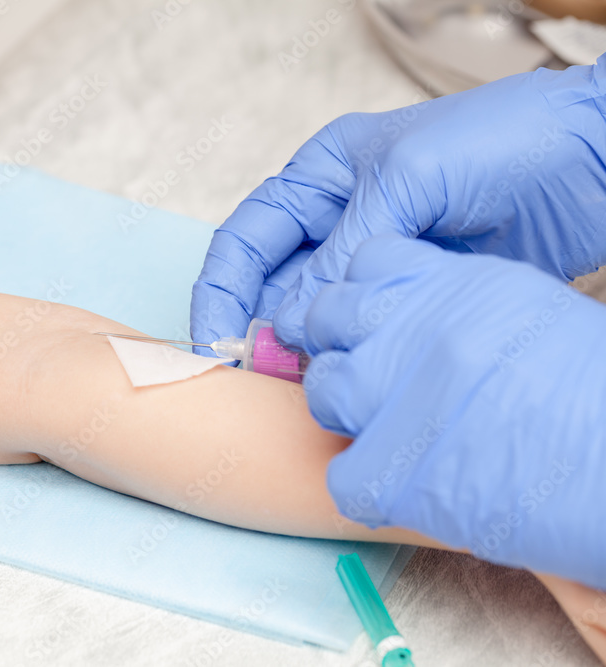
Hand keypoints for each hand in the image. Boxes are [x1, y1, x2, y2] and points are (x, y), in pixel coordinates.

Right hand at [191, 56, 605, 350]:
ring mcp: (376, 260)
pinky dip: (344, 357)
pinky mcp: (411, 294)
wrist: (591, 159)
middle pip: (272, 282)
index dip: (223, 287)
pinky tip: (337, 380)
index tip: (213, 337)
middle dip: (254, 327)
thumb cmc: (501, 140)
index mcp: (324, 176)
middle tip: (249, 376)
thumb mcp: (407, 183)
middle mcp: (340, 219)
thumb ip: (343, 253)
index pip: (249, 236)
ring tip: (291, 385)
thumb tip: (291, 324)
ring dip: (296, 349)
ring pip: (314, 313)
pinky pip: (360, 331)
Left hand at [303, 234, 605, 589]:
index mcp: (450, 283)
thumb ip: (454, 303)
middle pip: (329, 319)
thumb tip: (408, 314)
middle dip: (344, 346)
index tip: (380, 320)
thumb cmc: (595, 389)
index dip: (368, 293)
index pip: (368, 261)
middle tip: (377, 378)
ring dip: (348, 410)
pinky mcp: (388, 472)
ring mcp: (390, 398)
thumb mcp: (528, 309)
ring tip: (393, 433)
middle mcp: (409, 329)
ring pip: (324, 390)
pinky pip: (341, 473)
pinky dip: (367, 484)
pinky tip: (403, 486)